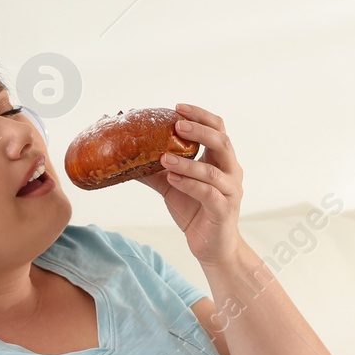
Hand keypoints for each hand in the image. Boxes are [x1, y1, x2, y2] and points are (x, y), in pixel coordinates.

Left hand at [137, 103, 244, 267]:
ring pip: (212, 170)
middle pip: (221, 142)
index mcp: (221, 160)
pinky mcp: (224, 210)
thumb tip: (123, 157)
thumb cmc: (195, 211)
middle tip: (176, 125)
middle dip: (199, 131)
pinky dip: (189, 184)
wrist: (212, 246)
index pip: (217, 129)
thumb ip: (154, 170)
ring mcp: (230, 191)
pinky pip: (208, 194)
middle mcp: (230, 171)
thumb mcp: (171, 185)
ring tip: (164, 158)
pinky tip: (172, 179)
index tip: (177, 108)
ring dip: (187, 162)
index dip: (200, 115)